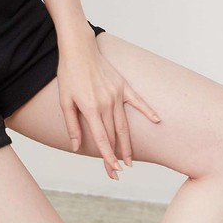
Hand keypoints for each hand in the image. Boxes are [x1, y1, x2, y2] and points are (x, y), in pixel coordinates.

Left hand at [56, 36, 161, 180]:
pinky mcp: (123, 86)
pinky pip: (138, 101)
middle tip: (117, 173)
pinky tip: (157, 121)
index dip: (107, 156)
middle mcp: (106, 103)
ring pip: (124, 124)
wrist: (79, 49)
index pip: (101, 138)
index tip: (113, 170)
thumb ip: (72, 124)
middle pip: (113, 135)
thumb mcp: (64, 100)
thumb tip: (76, 146)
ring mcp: (117, 94)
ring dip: (128, 144)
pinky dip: (148, 111)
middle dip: (116, 156)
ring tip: (130, 161)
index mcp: (91, 108)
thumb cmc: (69, 74)